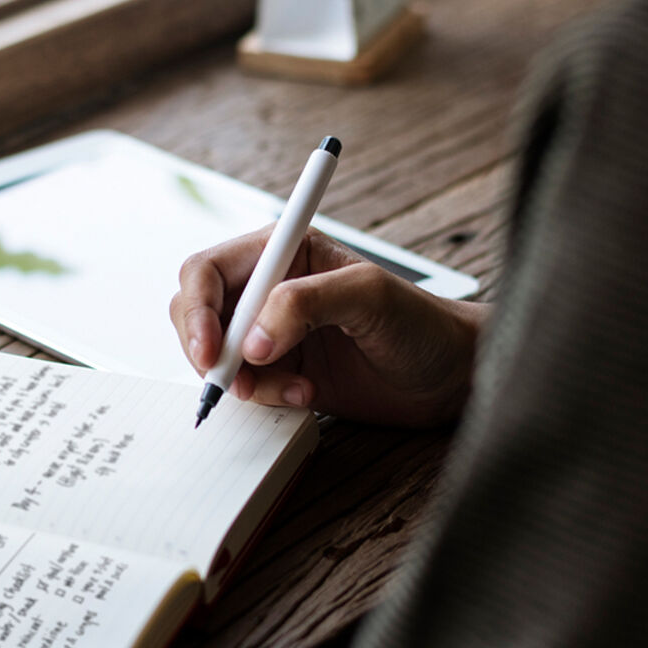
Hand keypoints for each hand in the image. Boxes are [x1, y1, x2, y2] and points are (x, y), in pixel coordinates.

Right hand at [170, 228, 484, 425]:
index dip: (198, 309)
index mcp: (283, 251)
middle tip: (233, 380)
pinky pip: (243, 384)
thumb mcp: (368, 297)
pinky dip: (262, 396)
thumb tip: (253, 339)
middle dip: (207, 348)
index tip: (212, 350)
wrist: (450, 375)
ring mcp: (272, 331)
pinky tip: (304, 394)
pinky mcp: (281, 369)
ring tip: (292, 387)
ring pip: (215, 353)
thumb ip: (305, 304)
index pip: (208, 270)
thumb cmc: (421, 323)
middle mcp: (269, 287)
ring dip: (242, 379)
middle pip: (197, 310)